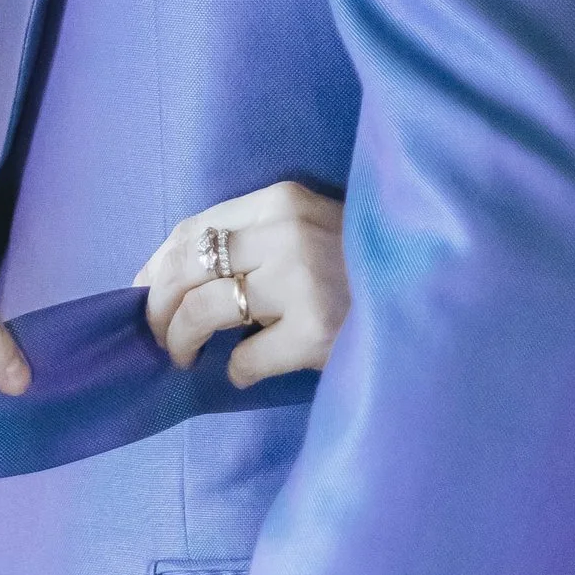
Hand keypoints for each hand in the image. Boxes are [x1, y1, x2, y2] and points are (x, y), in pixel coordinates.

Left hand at [140, 183, 345, 388]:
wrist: (429, 298)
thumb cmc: (358, 264)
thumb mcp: (306, 228)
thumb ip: (250, 240)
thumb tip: (164, 276)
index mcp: (278, 202)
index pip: (192, 230)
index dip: (157, 267)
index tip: (144, 294)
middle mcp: (283, 234)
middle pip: (184, 269)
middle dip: (157, 308)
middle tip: (159, 336)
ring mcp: (299, 281)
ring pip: (201, 310)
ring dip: (181, 341)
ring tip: (186, 357)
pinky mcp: (315, 330)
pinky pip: (246, 358)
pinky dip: (236, 371)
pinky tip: (244, 372)